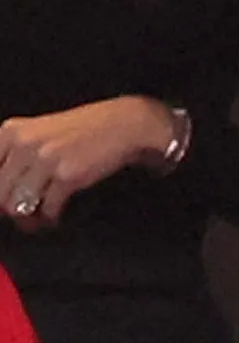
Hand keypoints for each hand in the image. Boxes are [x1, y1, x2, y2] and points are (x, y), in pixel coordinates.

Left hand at [0, 97, 176, 231]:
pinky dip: (50, 217)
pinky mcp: (68, 175)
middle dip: (10, 209)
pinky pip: (47, 208)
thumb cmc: (82, 131)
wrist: (123, 124)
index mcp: (11, 131)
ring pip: (18, 205)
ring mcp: (46, 159)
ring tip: (38, 218)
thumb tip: (1, 196)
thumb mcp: (37, 134)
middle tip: (22, 215)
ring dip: (28, 218)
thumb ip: (13, 158)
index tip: (4, 203)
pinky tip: (55, 214)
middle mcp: (24, 143)